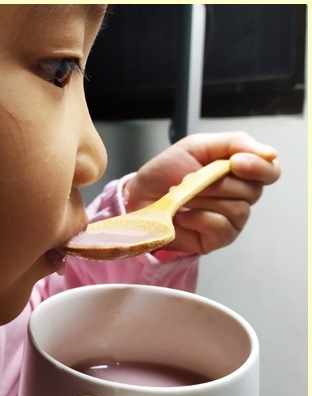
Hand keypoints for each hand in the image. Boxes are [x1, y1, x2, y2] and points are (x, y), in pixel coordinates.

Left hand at [124, 132, 280, 254]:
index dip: (259, 167)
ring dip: (203, 199)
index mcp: (239, 172)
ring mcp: (231, 220)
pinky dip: (199, 218)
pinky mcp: (217, 239)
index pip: (270, 171)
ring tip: (181, 196)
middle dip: (216, 183)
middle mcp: (241, 196)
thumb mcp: (197, 146)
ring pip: (237, 208)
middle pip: (252, 190)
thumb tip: (270, 154)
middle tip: (188, 179)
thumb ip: (235, 143)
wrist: (139, 196)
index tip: (235, 163)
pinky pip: (222, 228)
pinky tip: (182, 215)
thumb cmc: (166, 172)